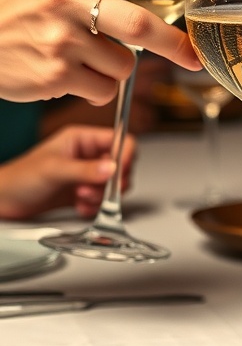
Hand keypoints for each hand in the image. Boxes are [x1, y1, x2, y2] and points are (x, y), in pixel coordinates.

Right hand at [0, 0, 215, 104]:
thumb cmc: (31, 7)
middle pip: (140, 23)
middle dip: (174, 44)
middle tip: (192, 55)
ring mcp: (58, 38)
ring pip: (125, 63)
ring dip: (117, 65)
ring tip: (86, 54)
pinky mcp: (54, 74)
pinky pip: (105, 89)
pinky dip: (98, 86)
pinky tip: (72, 72)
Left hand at [0, 125, 135, 219]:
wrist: (5, 200)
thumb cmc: (22, 176)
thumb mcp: (55, 169)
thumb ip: (85, 169)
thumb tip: (113, 168)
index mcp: (83, 138)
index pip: (119, 139)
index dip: (125, 155)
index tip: (119, 172)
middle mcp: (88, 155)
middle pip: (122, 164)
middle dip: (112, 181)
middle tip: (94, 188)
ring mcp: (86, 174)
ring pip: (114, 184)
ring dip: (102, 195)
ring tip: (82, 196)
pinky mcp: (83, 192)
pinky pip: (103, 200)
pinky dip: (95, 206)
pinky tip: (79, 207)